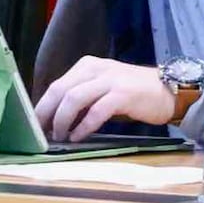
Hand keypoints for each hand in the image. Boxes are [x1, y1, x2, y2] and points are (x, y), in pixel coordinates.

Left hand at [38, 56, 187, 139]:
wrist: (169, 90)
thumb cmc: (134, 93)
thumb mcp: (103, 88)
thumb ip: (82, 97)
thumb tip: (56, 118)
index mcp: (87, 66)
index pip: (56, 85)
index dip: (42, 106)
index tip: (34, 125)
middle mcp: (96, 69)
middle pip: (60, 90)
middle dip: (46, 114)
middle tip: (40, 134)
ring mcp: (110, 80)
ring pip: (74, 98)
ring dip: (62, 120)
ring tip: (59, 136)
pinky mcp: (123, 94)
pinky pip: (96, 111)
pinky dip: (84, 126)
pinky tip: (79, 136)